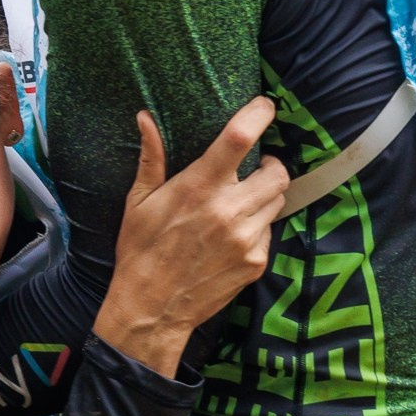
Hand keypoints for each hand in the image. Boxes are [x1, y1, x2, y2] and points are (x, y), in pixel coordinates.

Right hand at [94, 98, 288, 376]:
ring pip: (277, 200)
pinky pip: (269, 231)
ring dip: (265, 195)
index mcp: (199, 188)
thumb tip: (145, 118)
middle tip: (255, 166)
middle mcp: (229, 210)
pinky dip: (258, 226)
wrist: (152, 308)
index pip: (240, 138)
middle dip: (270, 163)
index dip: (259, 115)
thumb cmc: (141, 251)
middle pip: (277, 171)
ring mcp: (247, 238)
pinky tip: (234, 234)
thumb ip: (151, 158)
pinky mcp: (256, 261)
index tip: (265, 106)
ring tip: (241, 202)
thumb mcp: (138, 202)